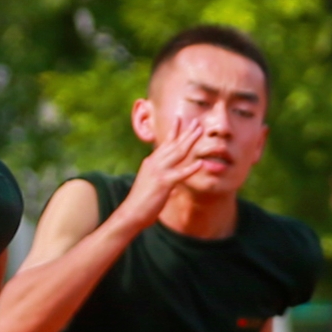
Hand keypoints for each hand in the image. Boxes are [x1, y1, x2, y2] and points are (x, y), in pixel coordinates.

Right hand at [116, 112, 230, 226]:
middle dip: (186, 132)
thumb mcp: (150, 184)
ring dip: (190, 141)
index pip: (164, 144)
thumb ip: (159, 178)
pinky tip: (201, 163)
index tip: (180, 119)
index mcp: (151, 162)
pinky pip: (180, 174)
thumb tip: (167, 179)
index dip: (174, 131)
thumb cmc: (140, 202)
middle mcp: (154, 163)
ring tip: (200, 131)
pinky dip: (191, 168)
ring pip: (178, 153)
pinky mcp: (163, 183)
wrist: (131, 212)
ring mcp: (159, 172)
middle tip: (197, 122)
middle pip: (174, 144)